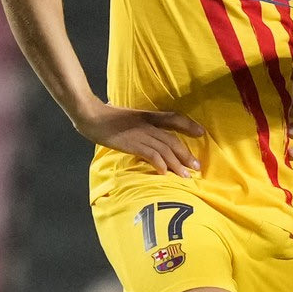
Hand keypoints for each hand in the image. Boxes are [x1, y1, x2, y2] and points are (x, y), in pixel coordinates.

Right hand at [74, 102, 203, 176]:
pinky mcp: (131, 143)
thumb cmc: (106, 116)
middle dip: (186, 154)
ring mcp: (140, 134)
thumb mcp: (128, 116)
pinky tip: (165, 174)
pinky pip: (150, 154)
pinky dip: (159, 164)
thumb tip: (144, 128)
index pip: (174, 118)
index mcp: (148, 116)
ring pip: (165, 149)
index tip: (201, 133)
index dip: (189, 125)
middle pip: (172, 139)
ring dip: (176, 163)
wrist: (91, 116)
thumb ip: (139, 122)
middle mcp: (148, 125)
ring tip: (185, 176)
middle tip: (197, 167)